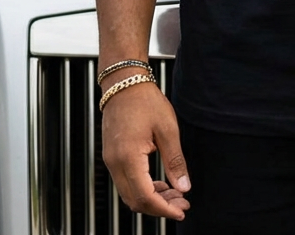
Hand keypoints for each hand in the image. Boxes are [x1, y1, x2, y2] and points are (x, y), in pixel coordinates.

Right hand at [100, 81, 190, 219]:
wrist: (124, 83)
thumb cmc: (144, 100)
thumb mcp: (167, 129)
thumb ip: (175, 161)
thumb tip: (183, 186)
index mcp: (128, 157)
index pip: (145, 197)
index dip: (164, 209)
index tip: (180, 210)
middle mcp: (115, 163)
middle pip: (135, 201)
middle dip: (159, 207)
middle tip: (181, 203)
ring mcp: (110, 161)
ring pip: (129, 194)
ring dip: (151, 199)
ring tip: (174, 193)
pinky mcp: (112, 156)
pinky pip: (126, 182)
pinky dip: (142, 188)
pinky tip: (159, 183)